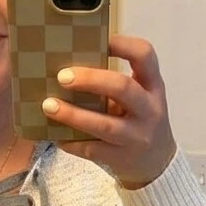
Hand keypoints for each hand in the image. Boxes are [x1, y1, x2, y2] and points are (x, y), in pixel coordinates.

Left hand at [43, 34, 178, 189]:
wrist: (156, 164)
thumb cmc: (139, 122)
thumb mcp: (140, 99)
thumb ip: (116, 84)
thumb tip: (69, 69)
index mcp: (153, 87)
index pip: (145, 56)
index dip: (123, 44)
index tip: (100, 41)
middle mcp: (149, 110)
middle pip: (122, 87)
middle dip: (90, 79)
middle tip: (62, 76)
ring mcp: (136, 137)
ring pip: (104, 124)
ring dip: (73, 114)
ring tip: (49, 106)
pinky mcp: (122, 158)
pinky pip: (92, 149)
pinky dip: (71, 141)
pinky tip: (55, 134)